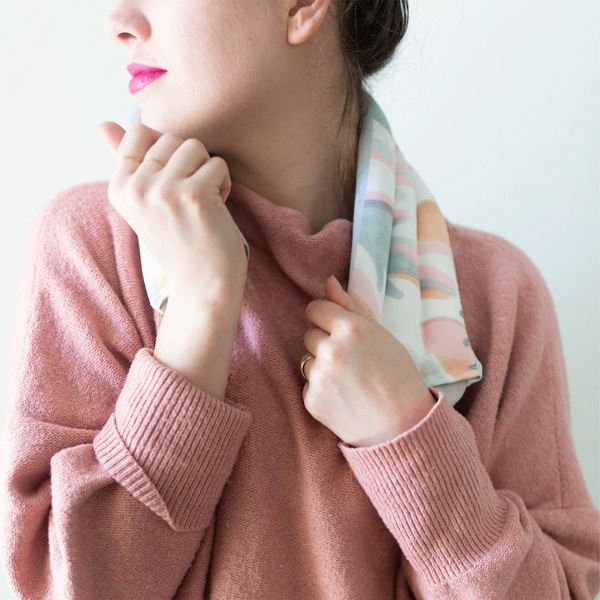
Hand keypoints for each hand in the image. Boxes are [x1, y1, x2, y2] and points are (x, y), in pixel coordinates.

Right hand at [97, 121, 247, 298]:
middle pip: (171, 137)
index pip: (137, 133)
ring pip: (195, 146)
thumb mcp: (144, 202)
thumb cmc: (179, 242)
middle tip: (190, 198)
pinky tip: (216, 209)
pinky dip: (224, 184)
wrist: (202, 286)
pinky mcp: (194, 195)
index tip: (172, 183)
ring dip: (207, 171)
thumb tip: (103, 123)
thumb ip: (128, 162)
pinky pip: (217, 164)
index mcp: (119, 188)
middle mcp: (136, 188)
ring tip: (203, 202)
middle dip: (189, 162)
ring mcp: (164, 191)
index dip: (165, 151)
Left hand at [302, 275, 436, 447]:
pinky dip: (321, 389)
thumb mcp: (383, 335)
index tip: (339, 331)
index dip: (326, 318)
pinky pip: (307, 384)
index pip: (315, 308)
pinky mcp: (311, 400)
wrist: (402, 427)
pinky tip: (343, 396)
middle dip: (325, 343)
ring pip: (307, 359)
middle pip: (309, 334)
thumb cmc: (399, 377)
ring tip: (349, 380)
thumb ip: (352, 306)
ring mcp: (319, 376)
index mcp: (350, 328)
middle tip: (352, 361)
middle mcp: (331, 349)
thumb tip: (328, 282)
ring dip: (321, 366)